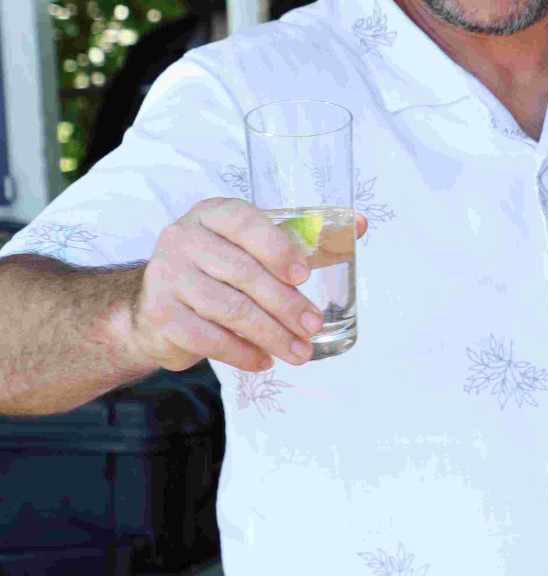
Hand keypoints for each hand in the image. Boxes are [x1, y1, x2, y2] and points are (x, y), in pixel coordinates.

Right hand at [124, 199, 367, 372]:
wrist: (159, 306)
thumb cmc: (220, 270)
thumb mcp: (255, 247)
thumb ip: (303, 237)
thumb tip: (360, 225)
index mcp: (212, 214)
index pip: (245, 222)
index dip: (277, 249)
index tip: (304, 276)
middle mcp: (183, 238)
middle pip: (244, 274)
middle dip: (286, 305)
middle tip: (313, 327)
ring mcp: (166, 275)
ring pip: (230, 309)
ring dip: (271, 335)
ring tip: (298, 352)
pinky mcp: (160, 313)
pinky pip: (207, 337)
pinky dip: (241, 353)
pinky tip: (263, 360)